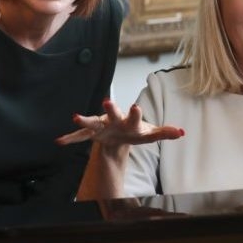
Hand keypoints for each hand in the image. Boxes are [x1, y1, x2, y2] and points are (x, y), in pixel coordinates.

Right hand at [56, 100, 183, 149]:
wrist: (119, 135)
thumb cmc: (136, 131)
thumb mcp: (150, 134)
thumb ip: (165, 132)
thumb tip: (183, 132)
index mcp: (130, 121)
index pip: (134, 117)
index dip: (135, 113)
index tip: (136, 107)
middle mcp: (115, 120)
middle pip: (113, 114)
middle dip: (111, 109)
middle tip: (107, 101)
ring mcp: (102, 126)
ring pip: (93, 122)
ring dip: (85, 120)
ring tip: (75, 117)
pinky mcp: (92, 133)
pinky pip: (80, 136)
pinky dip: (71, 138)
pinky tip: (60, 141)